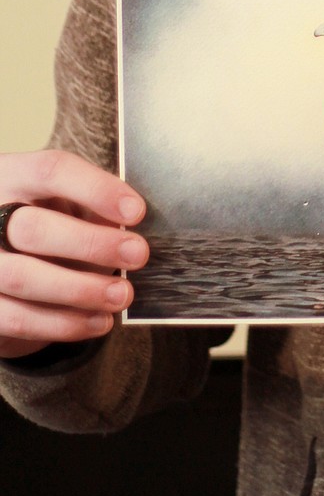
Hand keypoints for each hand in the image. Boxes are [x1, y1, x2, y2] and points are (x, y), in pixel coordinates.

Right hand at [0, 150, 148, 360]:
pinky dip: (63, 324)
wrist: (6, 260)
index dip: (96, 190)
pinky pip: (18, 319)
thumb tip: (133, 226)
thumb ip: (94, 208)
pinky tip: (98, 321)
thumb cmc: (50, 220)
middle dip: (91, 244)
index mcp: (15, 176)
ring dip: (81, 291)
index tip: (137, 211)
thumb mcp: (67, 202)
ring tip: (122, 295)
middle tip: (138, 254)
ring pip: (23, 278)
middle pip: (34, 229)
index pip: (51, 171)